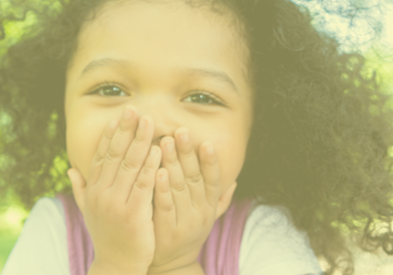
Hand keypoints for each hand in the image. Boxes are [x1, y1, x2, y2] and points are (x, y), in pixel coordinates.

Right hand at [67, 105, 161, 274]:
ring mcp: (115, 203)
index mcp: (93, 190)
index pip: (101, 155)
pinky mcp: (132, 213)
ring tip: (150, 122)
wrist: (116, 266)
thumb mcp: (89, 211)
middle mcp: (101, 193)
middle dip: (125, 130)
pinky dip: (150, 166)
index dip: (111, 134)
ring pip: (129, 165)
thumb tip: (70, 170)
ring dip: (140, 141)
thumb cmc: (107, 237)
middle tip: (135, 109)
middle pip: (114, 155)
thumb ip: (80, 189)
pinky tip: (158, 151)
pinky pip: (142, 184)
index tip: (119, 115)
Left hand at [148, 127, 236, 273]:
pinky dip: (162, 189)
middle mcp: (200, 213)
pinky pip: (165, 206)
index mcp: (209, 206)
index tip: (207, 141)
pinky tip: (156, 171)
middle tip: (180, 130)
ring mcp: (184, 222)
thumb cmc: (186, 232)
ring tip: (165, 142)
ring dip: (173, 164)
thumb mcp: (207, 216)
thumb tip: (235, 178)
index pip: (213, 180)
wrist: (172, 265)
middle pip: (195, 178)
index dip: (211, 161)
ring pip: (179, 188)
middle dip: (187, 153)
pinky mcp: (167, 230)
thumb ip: (220, 198)